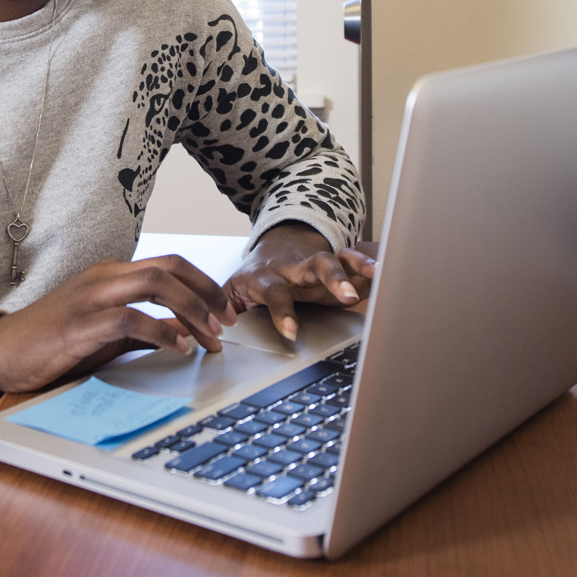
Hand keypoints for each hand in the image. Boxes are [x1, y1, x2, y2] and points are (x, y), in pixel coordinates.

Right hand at [0, 255, 237, 393]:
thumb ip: (145, 324)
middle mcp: (105, 277)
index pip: (170, 264)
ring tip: (210, 336)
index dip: (205, 284)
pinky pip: (130, 319)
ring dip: (191, 309)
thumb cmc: (55, 341)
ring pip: (155, 284)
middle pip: (169, 267)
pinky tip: (178, 348)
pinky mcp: (81, 325)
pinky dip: (161, 331)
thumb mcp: (107, 330)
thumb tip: (184, 329)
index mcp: (112, 273)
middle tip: (228, 322)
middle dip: (207, 292)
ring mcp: (92, 297)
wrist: (1, 352)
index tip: (227, 311)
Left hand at [224, 223, 379, 342]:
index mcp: (267, 277)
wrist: (275, 245)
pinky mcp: (334, 260)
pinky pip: (353, 258)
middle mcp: (294, 267)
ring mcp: (315, 262)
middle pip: (313, 268)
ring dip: (356, 269)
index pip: (274, 294)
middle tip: (347, 296)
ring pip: (336, 260)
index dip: (282, 312)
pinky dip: (369, 264)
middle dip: (331, 279)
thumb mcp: (232, 292)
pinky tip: (385, 271)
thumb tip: (191, 331)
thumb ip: (214, 312)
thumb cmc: (255, 278)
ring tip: (378, 275)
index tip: (290, 332)